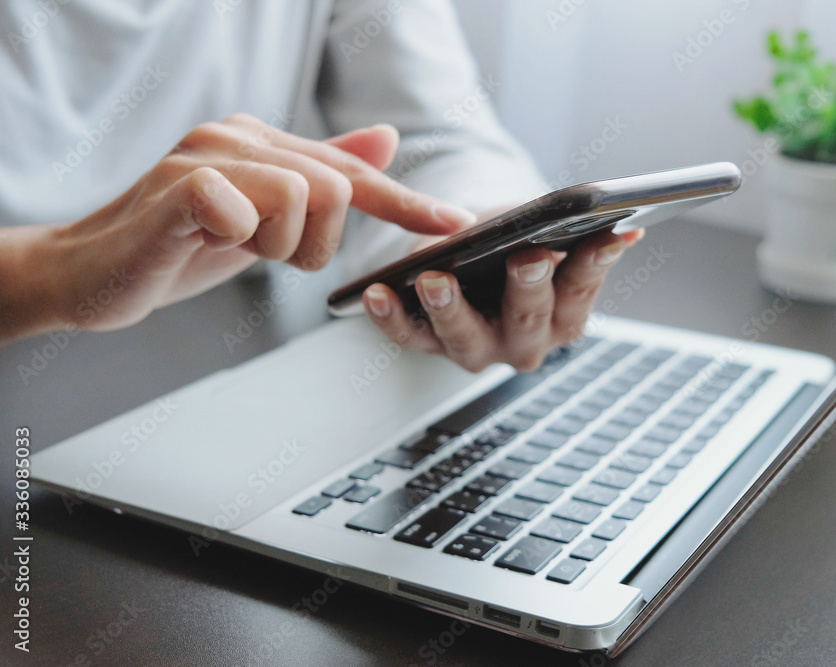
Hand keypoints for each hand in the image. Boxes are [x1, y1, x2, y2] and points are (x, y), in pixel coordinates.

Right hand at [0, 116, 472, 339]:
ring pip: (305, 197)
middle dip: (316, 243)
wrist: (92, 274)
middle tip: (266, 254)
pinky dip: (240, 240)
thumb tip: (384, 139)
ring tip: (233, 248)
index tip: (455, 224)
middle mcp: (239, 136)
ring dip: (279, 246)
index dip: (407, 203)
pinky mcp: (178, 185)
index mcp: (265, 144)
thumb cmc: (179, 247)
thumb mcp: (266, 220)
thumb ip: (323, 178)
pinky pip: (247, 209)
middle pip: (338, 188)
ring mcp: (206, 155)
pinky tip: (207, 240)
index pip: (354, 173)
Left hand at [361, 228, 643, 372]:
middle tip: (527, 257)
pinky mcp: (432, 345)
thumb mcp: (542, 231)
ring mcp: (479, 349)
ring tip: (435, 280)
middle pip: (529, 320)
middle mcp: (527, 342)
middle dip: (528, 287)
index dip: (595, 265)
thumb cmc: (515, 240)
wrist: (477, 257)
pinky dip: (391, 318)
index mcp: (564, 315)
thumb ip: (572, 232)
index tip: (603, 237)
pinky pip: (410, 337)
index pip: (583, 290)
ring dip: (451, 310)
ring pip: (467, 338)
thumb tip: (622, 227)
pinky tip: (375, 293)